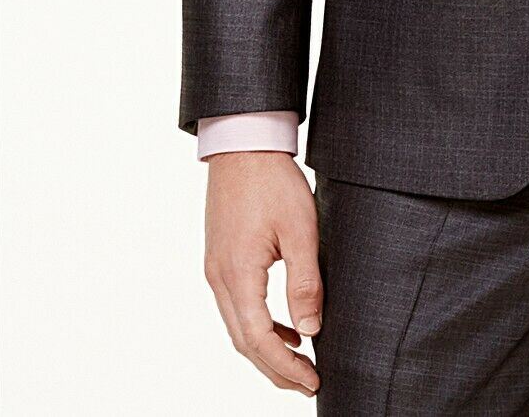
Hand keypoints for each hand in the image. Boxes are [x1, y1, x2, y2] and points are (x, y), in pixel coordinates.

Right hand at [204, 152, 322, 395]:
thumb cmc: (273, 182)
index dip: (285, 367)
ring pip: (238, 327)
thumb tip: (310, 331)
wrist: (244, 145)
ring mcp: (216, 269)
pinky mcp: (220, 259)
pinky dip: (259, 325)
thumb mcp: (300, 229)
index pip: (259, 340)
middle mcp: (219, 278)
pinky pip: (237, 306)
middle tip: (308, 384)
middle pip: (244, 342)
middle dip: (275, 369)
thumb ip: (304, 283)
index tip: (313, 381)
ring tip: (300, 363)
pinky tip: (285, 327)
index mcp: (238, 274)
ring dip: (266, 350)